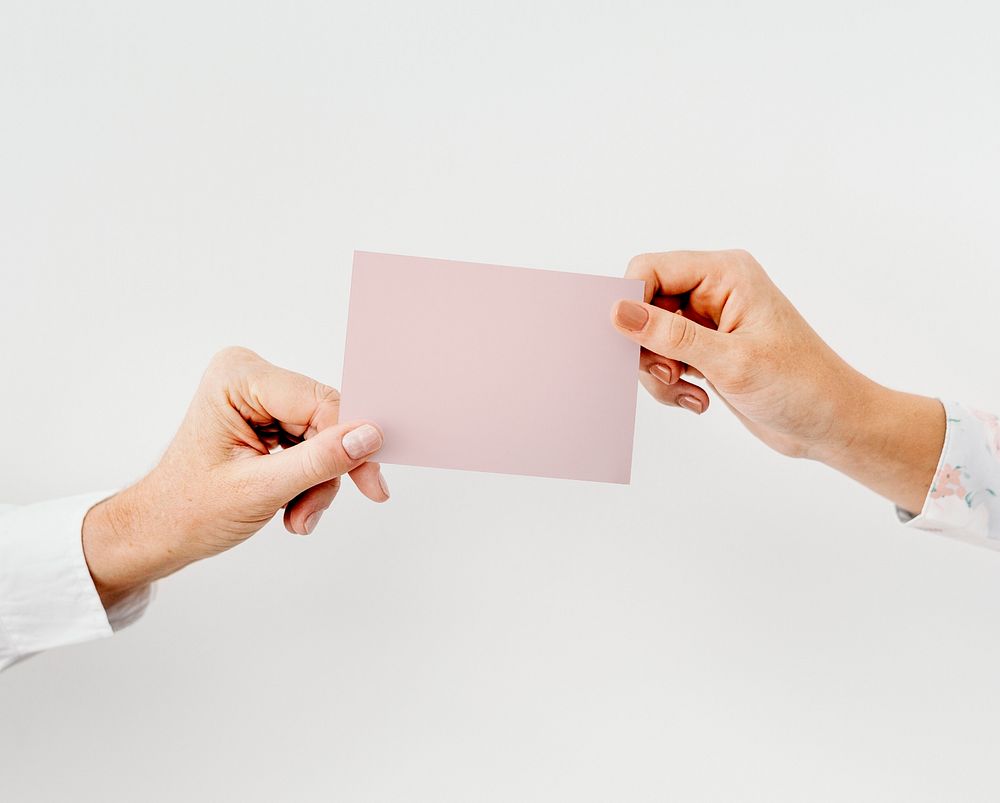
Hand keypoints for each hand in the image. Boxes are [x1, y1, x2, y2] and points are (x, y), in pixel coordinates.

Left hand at [82, 347, 388, 605]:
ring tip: (296, 517)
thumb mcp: (260, 490)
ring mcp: (259, 398)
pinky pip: (313, 445)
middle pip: (325, 420)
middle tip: (310, 513)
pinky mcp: (268, 418)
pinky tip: (292, 507)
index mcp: (238, 377)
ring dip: (317, 484)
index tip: (371, 481)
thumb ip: (319, 461)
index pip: (319, 402)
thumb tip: (369, 436)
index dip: (349, 442)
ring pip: (324, 437)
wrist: (157, 532)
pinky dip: (309, 481)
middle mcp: (250, 378)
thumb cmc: (187, 510)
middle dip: (326, 472)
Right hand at [611, 250, 943, 512]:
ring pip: (650, 337)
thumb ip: (670, 335)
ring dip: (658, 372)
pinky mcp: (707, 351)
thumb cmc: (801, 386)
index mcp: (725, 274)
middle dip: (647, 347)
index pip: (651, 268)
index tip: (631, 343)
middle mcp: (714, 291)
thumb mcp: (730, 361)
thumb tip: (619, 312)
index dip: (632, 302)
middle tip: (668, 375)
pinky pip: (665, 360)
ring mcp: (709, 322)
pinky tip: (698, 401)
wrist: (833, 425)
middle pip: (645, 305)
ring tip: (687, 392)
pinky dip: (670, 384)